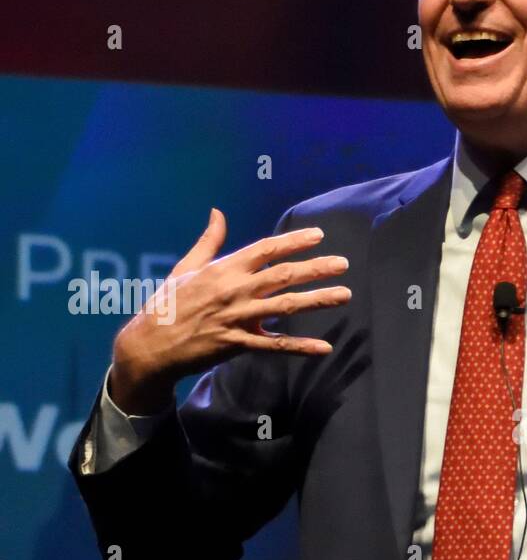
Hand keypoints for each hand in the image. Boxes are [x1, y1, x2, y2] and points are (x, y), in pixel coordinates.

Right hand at [109, 208, 350, 413]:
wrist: (150, 344)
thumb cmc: (168, 303)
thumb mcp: (186, 267)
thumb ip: (209, 241)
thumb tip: (217, 212)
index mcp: (223, 269)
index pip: (265, 250)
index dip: (293, 241)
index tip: (318, 236)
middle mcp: (234, 290)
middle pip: (283, 275)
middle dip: (316, 268)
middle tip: (343, 263)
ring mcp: (238, 318)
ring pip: (285, 306)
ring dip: (317, 300)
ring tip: (344, 295)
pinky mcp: (238, 344)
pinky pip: (275, 345)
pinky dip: (301, 347)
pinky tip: (324, 347)